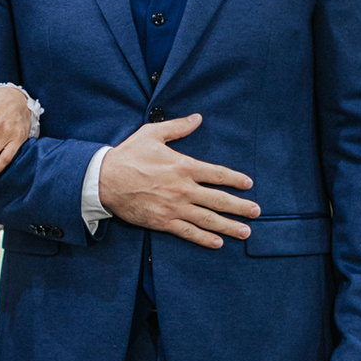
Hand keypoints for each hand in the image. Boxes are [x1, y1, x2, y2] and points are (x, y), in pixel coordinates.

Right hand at [97, 113, 258, 246]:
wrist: (104, 180)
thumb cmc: (128, 155)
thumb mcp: (152, 134)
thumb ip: (178, 127)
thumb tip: (197, 118)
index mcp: (183, 166)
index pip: (217, 174)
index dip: (235, 179)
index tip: (248, 184)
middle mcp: (183, 189)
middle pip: (219, 200)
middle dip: (240, 207)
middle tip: (256, 212)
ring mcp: (174, 207)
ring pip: (208, 219)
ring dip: (229, 226)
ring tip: (245, 232)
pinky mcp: (162, 221)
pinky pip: (188, 232)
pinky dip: (204, 238)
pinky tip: (218, 242)